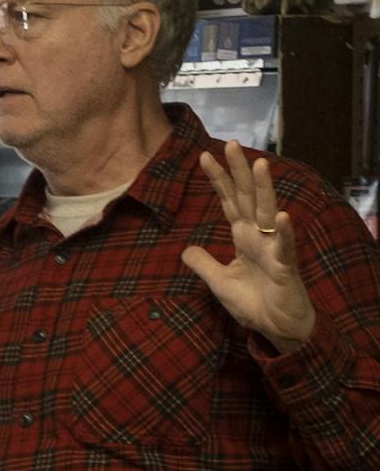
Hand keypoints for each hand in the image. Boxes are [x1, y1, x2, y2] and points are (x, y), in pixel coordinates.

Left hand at [181, 142, 314, 350]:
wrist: (276, 327)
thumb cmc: (253, 302)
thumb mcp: (218, 282)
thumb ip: (203, 263)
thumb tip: (185, 249)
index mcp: (243, 236)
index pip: (229, 201)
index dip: (218, 180)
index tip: (204, 156)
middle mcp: (258, 236)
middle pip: (248, 197)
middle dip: (240, 171)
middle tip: (231, 143)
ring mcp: (273, 248)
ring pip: (268, 213)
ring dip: (264, 189)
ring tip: (259, 164)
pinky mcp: (286, 267)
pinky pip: (284, 247)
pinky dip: (283, 232)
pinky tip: (282, 216)